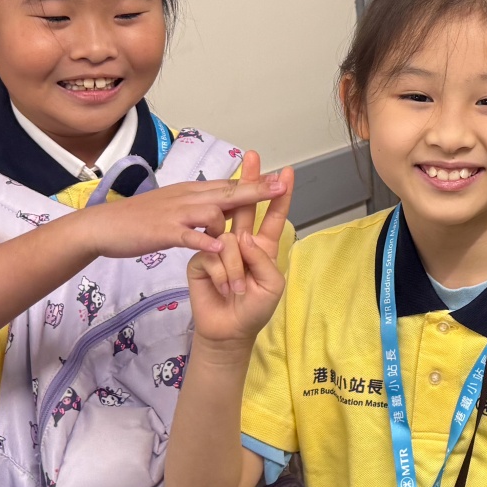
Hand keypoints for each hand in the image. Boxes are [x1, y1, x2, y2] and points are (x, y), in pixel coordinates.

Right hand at [75, 165, 288, 260]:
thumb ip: (195, 205)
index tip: (279, 179)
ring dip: (229, 224)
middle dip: (257, 190)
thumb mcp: (171, 206)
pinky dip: (205, 240)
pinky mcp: (163, 232)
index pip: (228, 184)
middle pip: (228, 191)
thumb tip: (216, 206)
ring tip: (244, 237)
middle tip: (282, 187)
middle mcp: (187, 198)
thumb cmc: (137, 219)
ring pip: (212, 212)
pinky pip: (189, 235)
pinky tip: (219, 248)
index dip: (255, 182)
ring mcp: (176, 214)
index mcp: (191, 192)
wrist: (103, 226)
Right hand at [186, 152, 291, 353]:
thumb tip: (241, 236)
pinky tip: (224, 286)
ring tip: (237, 290)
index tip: (286, 173)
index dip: (280, 196)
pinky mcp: (200, 258)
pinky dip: (223, 274)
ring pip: (230, 239)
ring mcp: (218, 248)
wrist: (228, 330)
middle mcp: (241, 242)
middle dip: (252, 181)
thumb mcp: (271, 285)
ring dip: (237, 268)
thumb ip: (262, 258)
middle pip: (246, 206)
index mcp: (262, 246)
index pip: (272, 216)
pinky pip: (213, 255)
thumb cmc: (254, 309)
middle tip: (253, 156)